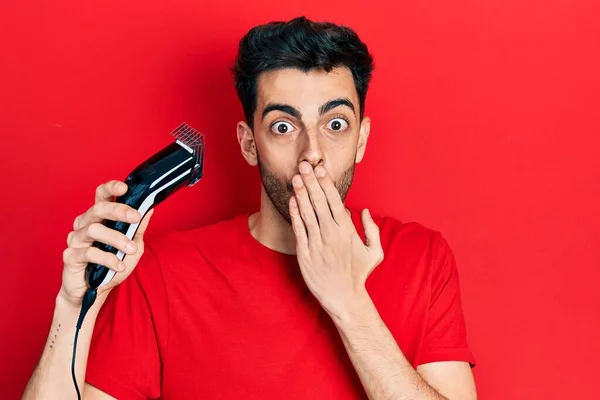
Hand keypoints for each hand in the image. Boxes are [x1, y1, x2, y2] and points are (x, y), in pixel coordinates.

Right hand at [59, 180, 153, 307]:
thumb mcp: (133, 246)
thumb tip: (150, 208)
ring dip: (116, 239)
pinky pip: (88, 252)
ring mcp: (75, 239)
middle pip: (97, 209)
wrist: (95, 292)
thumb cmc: (111, 265)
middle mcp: (84, 224)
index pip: (101, 195)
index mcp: (98, 218)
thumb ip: (139, 228)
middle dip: (118, 211)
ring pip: (94, 230)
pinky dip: (107, 259)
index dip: (111, 188)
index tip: (125, 188)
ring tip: (131, 250)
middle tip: (135, 218)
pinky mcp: (70, 256)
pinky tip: (119, 266)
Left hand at [289, 161, 383, 320]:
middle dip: (311, 182)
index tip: (320, 169)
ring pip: (307, 213)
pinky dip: (295, 214)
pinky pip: (299, 230)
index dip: (325, 183)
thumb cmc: (359, 274)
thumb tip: (363, 210)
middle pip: (319, 202)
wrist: (344, 298)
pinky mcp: (305, 254)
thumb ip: (371, 229)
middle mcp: (331, 234)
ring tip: (296, 177)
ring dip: (301, 194)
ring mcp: (317, 244)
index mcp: (347, 231)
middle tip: (304, 164)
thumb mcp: (374, 252)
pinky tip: (292, 201)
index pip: (334, 201)